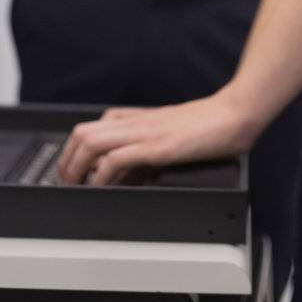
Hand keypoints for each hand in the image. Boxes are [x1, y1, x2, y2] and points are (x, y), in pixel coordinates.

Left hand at [58, 88, 256, 186]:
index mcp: (139, 119)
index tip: (72, 170)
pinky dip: (103, 175)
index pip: (92, 127)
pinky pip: (117, 158)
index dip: (75, 149)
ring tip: (77, 186)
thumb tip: (131, 174)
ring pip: (92, 142)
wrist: (234, 114)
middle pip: (83, 132)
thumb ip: (150, 146)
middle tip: (68, 182)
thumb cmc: (210, 125)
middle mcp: (137, 123)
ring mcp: (145, 132)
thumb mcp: (171, 133)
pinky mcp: (157, 146)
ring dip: (77, 167)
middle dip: (67, 159)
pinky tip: (104, 187)